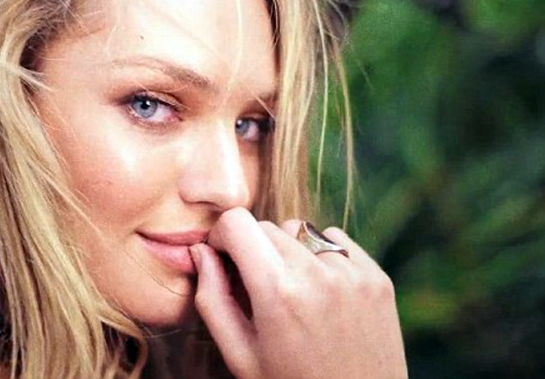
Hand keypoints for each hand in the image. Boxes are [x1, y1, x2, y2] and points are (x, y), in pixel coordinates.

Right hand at [189, 207, 407, 378]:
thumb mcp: (240, 355)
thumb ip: (212, 299)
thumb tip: (201, 252)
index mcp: (277, 292)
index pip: (236, 222)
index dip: (222, 237)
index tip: (225, 258)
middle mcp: (318, 274)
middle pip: (268, 226)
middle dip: (254, 249)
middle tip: (259, 287)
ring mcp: (352, 273)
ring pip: (301, 230)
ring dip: (288, 251)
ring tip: (294, 292)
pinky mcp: (376, 276)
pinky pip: (335, 239)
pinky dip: (321, 255)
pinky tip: (321, 291)